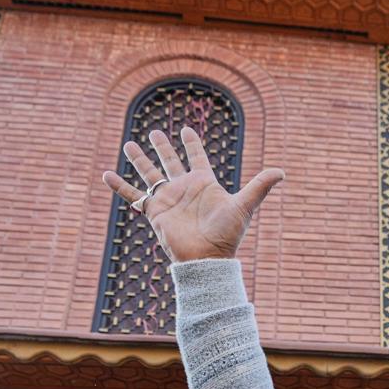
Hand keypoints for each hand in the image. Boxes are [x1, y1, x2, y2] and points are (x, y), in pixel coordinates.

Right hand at [101, 126, 283, 262]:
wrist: (207, 258)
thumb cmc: (226, 235)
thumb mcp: (244, 206)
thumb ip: (260, 186)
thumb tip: (282, 172)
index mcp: (204, 183)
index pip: (197, 157)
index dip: (192, 144)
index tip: (186, 130)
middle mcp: (184, 189)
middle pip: (169, 162)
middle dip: (162, 147)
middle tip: (153, 131)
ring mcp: (168, 199)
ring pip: (150, 174)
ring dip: (139, 159)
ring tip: (128, 144)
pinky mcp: (155, 211)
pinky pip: (133, 196)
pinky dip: (120, 186)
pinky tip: (106, 174)